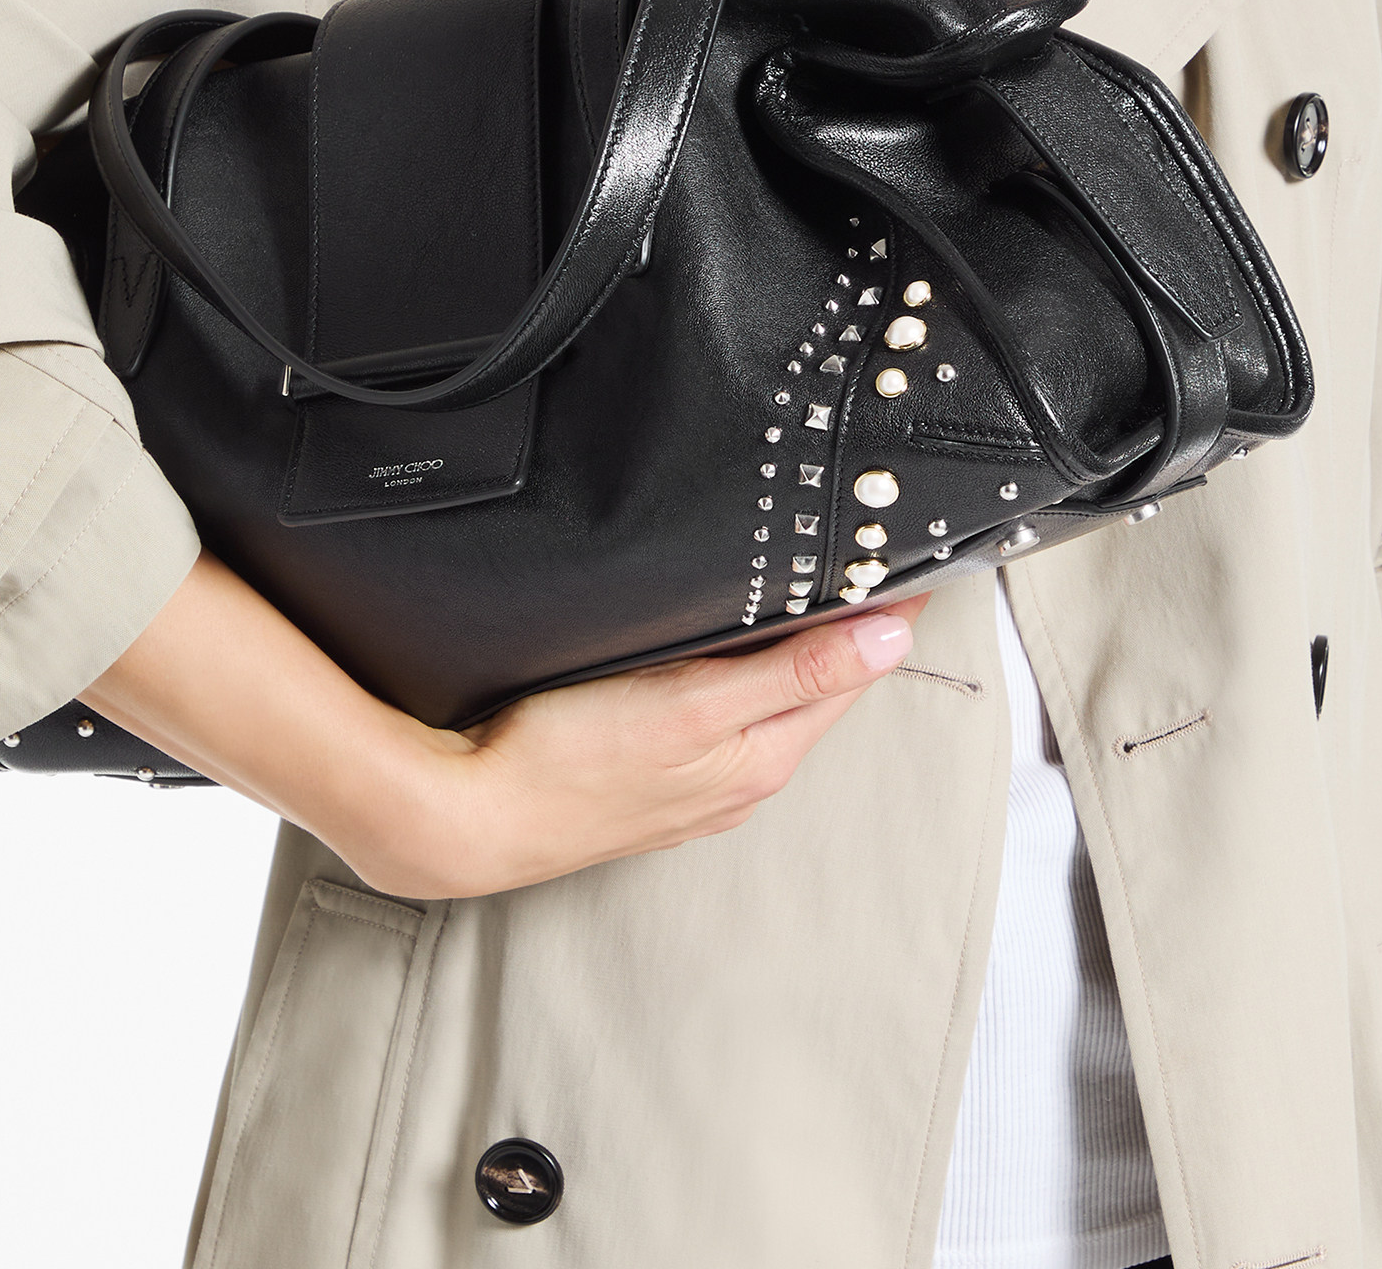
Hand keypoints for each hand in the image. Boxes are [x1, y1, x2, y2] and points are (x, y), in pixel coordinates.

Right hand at [388, 595, 926, 897]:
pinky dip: (739, 684)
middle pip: (813, 689)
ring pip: (766, 705)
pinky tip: (719, 661)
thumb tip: (889, 638)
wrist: (471, 819)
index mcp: (762, 756)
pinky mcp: (655, 782)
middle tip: (868, 563)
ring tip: (810, 599)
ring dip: (792, 657)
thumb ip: (792, 673)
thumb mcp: (692, 704)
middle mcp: (741, 778)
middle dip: (844, 632)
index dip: (882, 614)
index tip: (910, 562)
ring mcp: (698, 786)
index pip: (850, 672)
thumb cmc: (568, 761)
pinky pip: (720, 722)